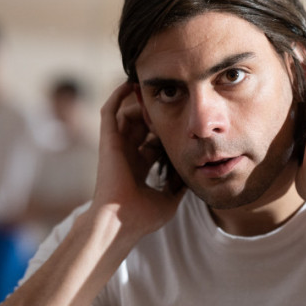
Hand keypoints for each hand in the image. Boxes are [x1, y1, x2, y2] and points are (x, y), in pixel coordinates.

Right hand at [91, 82, 184, 235]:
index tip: (184, 122)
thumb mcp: (170, 199)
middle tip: (173, 102)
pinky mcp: (108, 140)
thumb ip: (180, 186)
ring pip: (127, 115)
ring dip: (141, 104)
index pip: (153, 142)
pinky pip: (110, 111)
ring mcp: (116, 147)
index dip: (167, 131)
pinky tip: (130, 83)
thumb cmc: (143, 217)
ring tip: (157, 96)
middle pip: (141, 126)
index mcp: (139, 168)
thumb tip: (197, 175)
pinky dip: (118, 95)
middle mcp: (127, 155)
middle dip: (155, 114)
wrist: (122, 222)